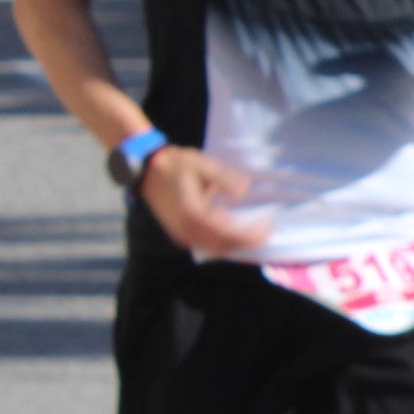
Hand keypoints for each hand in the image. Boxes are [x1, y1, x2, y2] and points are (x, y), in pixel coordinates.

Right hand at [140, 146, 266, 254]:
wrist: (145, 170)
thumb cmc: (174, 164)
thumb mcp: (200, 164)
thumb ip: (223, 177)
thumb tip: (244, 190)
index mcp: (192, 212)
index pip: (226, 232)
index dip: (248, 234)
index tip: (267, 228)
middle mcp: (185, 229)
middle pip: (222, 246)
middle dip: (247, 243)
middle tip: (267, 235)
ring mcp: (180, 235)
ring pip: (214, 250)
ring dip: (236, 247)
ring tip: (256, 238)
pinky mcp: (179, 235)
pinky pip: (205, 247)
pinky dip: (223, 246)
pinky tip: (236, 239)